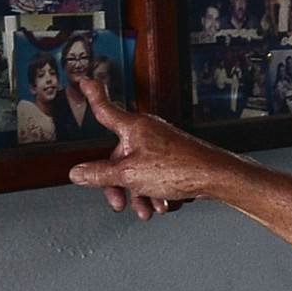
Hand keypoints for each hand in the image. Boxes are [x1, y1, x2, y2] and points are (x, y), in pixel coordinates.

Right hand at [64, 80, 239, 219]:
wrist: (215, 176)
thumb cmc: (179, 168)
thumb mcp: (129, 175)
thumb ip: (99, 175)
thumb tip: (77, 173)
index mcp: (132, 128)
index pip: (105, 108)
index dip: (92, 95)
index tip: (84, 80)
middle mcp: (147, 131)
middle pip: (118, 156)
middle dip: (117, 183)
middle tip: (119, 202)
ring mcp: (161, 144)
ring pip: (137, 170)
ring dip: (138, 194)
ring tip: (145, 210)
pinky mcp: (173, 157)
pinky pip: (154, 174)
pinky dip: (153, 191)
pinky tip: (160, 205)